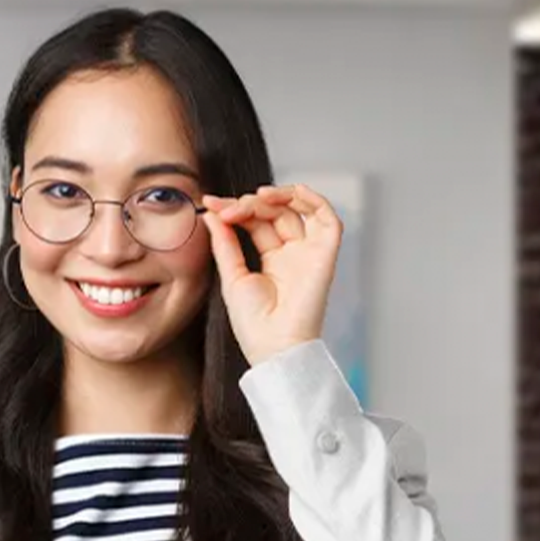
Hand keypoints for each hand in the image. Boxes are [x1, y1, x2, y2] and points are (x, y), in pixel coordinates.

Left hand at [203, 184, 342, 366]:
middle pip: (275, 213)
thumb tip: (212, 213)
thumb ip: (225, 243)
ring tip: (254, 198)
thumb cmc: (254, 324)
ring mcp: (309, 253)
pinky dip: (313, 199)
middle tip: (226, 209)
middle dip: (249, 204)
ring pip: (299, 210)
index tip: (211, 204)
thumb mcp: (232, 276)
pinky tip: (289, 193)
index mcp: (273, 261)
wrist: (273, 347)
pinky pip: (328, 219)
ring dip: (277, 197)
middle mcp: (293, 254)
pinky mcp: (325, 255)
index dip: (236, 208)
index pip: (257, 222)